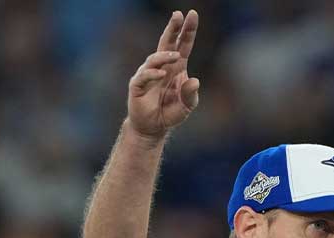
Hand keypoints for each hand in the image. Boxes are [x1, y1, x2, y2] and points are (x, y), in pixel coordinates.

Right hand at [127, 10, 199, 140]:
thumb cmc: (170, 113)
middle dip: (172, 28)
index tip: (192, 14)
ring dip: (165, 56)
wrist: (152, 128)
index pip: (183, 44)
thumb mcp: (186, 106)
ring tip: (175, 57)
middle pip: (167, 43)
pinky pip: (144, 76)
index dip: (187, 30)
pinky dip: (152, 74)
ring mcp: (148, 74)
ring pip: (155, 58)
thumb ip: (191, 94)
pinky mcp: (138, 85)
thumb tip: (195, 81)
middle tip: (178, 14)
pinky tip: (161, 74)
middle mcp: (162, 67)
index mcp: (177, 67)